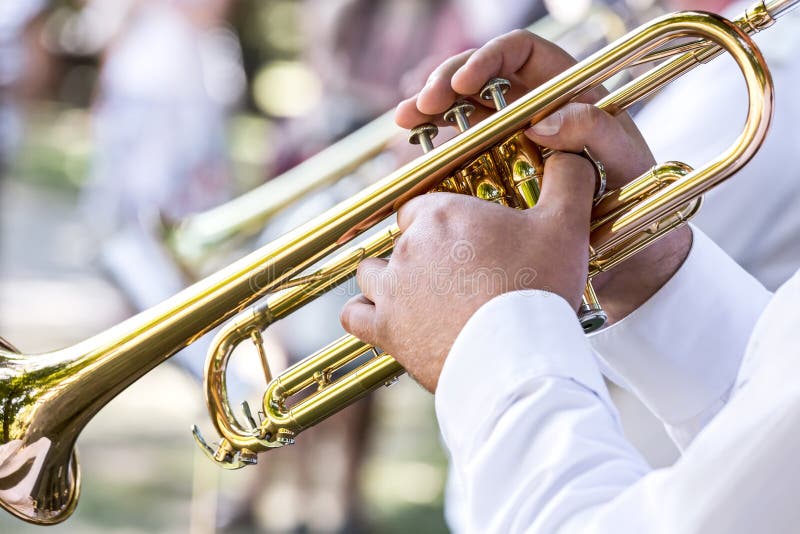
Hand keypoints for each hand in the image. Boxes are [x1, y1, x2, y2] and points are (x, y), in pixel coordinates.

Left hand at [340, 154, 595, 391]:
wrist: (518, 357)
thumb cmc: (538, 286)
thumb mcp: (566, 224)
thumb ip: (567, 179)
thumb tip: (568, 154)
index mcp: (442, 213)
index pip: (423, 206)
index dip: (443, 221)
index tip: (464, 239)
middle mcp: (408, 246)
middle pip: (402, 240)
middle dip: (425, 253)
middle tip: (458, 275)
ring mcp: (392, 289)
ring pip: (371, 273)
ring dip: (389, 280)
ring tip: (421, 295)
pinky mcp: (386, 330)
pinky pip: (354, 316)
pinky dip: (364, 316)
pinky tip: (384, 319)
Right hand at [396, 30, 691, 322]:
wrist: (628, 261)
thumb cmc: (638, 205)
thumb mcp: (626, 163)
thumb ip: (595, 132)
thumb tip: (543, 121)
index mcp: (567, 92)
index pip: (522, 54)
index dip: (488, 58)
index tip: (464, 84)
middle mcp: (534, 110)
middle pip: (480, 77)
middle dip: (445, 82)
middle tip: (420, 106)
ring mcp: (511, 143)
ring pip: (462, 111)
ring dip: (430, 110)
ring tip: (405, 122)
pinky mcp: (494, 176)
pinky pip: (459, 154)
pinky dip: (434, 148)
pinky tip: (415, 149)